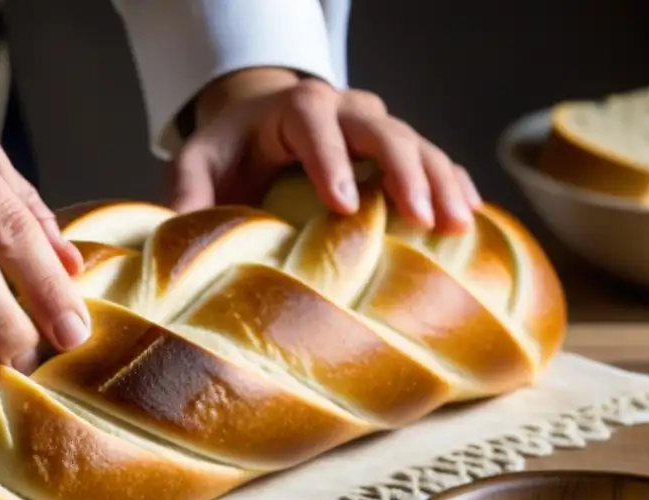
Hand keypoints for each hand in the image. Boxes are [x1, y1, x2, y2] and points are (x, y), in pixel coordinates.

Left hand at [170, 67, 481, 233]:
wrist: (260, 132)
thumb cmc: (227, 154)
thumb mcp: (195, 167)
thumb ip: (185, 196)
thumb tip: (177, 241)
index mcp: (290, 109)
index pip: (314, 124)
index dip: (331, 161)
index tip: (345, 206)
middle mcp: (341, 110)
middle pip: (380, 128)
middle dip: (404, 170)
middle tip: (421, 215)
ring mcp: (374, 128)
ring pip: (417, 144)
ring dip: (441, 182)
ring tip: (458, 225)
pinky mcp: (395, 153)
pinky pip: (433, 161)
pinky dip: (453, 185)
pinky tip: (472, 218)